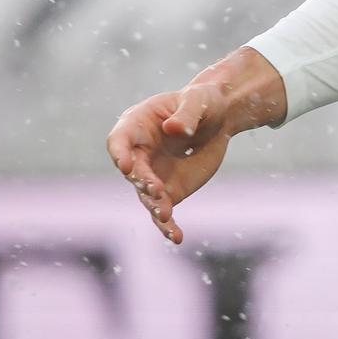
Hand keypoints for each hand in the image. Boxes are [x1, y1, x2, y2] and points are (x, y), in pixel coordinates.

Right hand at [105, 48, 283, 244]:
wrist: (218, 119)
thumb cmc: (203, 102)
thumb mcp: (199, 100)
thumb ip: (186, 115)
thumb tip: (174, 129)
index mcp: (138, 125)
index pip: (119, 140)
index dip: (119, 153)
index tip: (125, 165)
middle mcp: (138, 154)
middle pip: (133, 171)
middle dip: (142, 181)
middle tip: (156, 190)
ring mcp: (151, 175)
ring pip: (146, 196)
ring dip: (155, 205)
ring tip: (166, 215)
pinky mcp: (168, 191)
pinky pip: (164, 211)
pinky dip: (168, 226)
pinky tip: (176, 237)